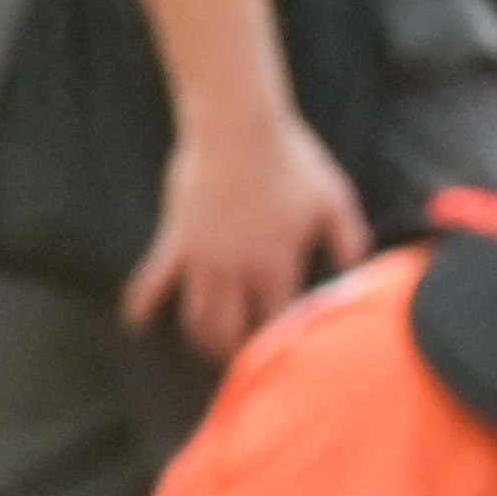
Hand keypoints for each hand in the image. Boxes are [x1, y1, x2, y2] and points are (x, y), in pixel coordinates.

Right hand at [126, 107, 368, 360]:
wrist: (238, 128)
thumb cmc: (292, 161)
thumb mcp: (334, 198)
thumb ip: (349, 237)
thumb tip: (360, 268)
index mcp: (277, 265)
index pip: (278, 322)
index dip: (281, 344)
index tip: (284, 357)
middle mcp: (237, 271)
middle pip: (232, 331)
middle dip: (237, 354)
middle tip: (241, 367)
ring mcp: (202, 259)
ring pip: (196, 317)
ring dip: (200, 339)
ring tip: (205, 350)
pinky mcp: (175, 241)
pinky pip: (152, 280)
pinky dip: (143, 303)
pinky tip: (137, 323)